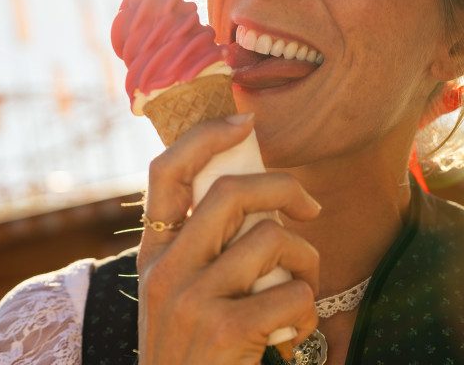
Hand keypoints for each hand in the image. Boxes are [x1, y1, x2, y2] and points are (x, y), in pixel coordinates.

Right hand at [137, 114, 321, 364]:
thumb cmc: (196, 357)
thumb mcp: (182, 299)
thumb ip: (206, 251)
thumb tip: (260, 198)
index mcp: (153, 256)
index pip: (166, 172)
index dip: (206, 136)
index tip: (245, 121)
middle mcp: (164, 272)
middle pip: (230, 192)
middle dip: (284, 188)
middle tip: (310, 208)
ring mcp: (191, 301)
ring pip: (270, 239)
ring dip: (305, 259)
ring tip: (302, 285)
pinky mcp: (224, 331)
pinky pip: (291, 291)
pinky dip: (306, 308)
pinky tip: (293, 330)